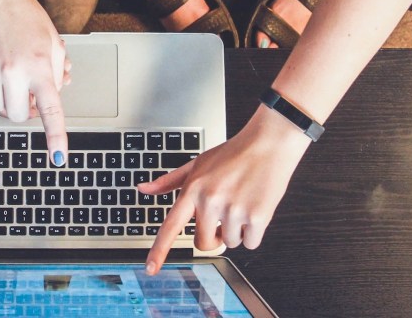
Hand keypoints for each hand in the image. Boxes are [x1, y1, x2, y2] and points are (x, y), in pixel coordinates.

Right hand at [0, 0, 69, 164]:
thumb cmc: (27, 17)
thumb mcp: (53, 43)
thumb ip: (57, 73)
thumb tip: (53, 96)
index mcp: (40, 67)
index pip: (51, 110)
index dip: (56, 137)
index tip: (58, 157)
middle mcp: (14, 71)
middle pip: (17, 115)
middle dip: (24, 110)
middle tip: (27, 93)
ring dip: (7, 98)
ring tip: (12, 73)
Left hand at [140, 105, 310, 273]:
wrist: (268, 144)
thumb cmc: (233, 154)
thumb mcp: (197, 163)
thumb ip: (169, 181)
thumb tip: (143, 189)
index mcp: (193, 189)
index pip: (171, 226)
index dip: (159, 250)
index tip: (150, 268)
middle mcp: (211, 201)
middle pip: (203, 243)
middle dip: (213, 237)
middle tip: (222, 217)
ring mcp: (234, 210)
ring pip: (230, 243)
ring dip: (236, 230)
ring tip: (241, 203)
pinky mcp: (257, 216)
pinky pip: (251, 243)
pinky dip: (254, 232)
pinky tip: (255, 208)